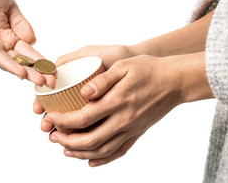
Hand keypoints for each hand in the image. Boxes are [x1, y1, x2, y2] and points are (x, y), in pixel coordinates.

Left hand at [0, 0, 54, 86]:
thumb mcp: (10, 7)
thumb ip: (22, 24)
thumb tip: (33, 41)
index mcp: (10, 34)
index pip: (29, 52)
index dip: (41, 61)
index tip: (54, 71)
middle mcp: (1, 42)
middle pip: (22, 61)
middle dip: (37, 72)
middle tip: (52, 83)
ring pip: (10, 62)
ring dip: (25, 72)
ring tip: (39, 81)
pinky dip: (8, 64)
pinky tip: (20, 72)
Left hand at [43, 52, 212, 166]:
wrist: (175, 81)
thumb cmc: (149, 69)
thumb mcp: (124, 66)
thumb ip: (102, 80)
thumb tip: (83, 92)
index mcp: (117, 102)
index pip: (83, 118)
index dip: (63, 121)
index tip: (51, 116)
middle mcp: (123, 120)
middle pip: (89, 140)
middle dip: (67, 141)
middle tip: (53, 136)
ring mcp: (131, 129)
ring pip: (102, 150)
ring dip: (81, 153)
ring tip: (65, 150)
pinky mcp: (137, 133)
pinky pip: (119, 152)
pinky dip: (103, 159)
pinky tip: (91, 161)